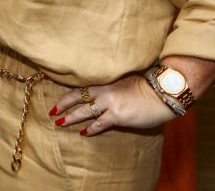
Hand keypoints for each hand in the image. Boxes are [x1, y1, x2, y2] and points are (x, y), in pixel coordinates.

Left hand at [50, 74, 176, 136]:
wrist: (163, 94)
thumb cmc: (147, 86)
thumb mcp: (125, 80)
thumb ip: (112, 84)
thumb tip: (102, 90)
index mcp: (106, 81)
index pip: (82, 84)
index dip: (68, 89)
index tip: (55, 91)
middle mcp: (105, 91)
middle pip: (77, 96)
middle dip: (63, 104)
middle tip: (52, 110)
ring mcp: (110, 103)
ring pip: (84, 111)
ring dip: (71, 117)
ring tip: (60, 122)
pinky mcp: (118, 116)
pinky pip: (100, 124)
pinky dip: (91, 129)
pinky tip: (84, 133)